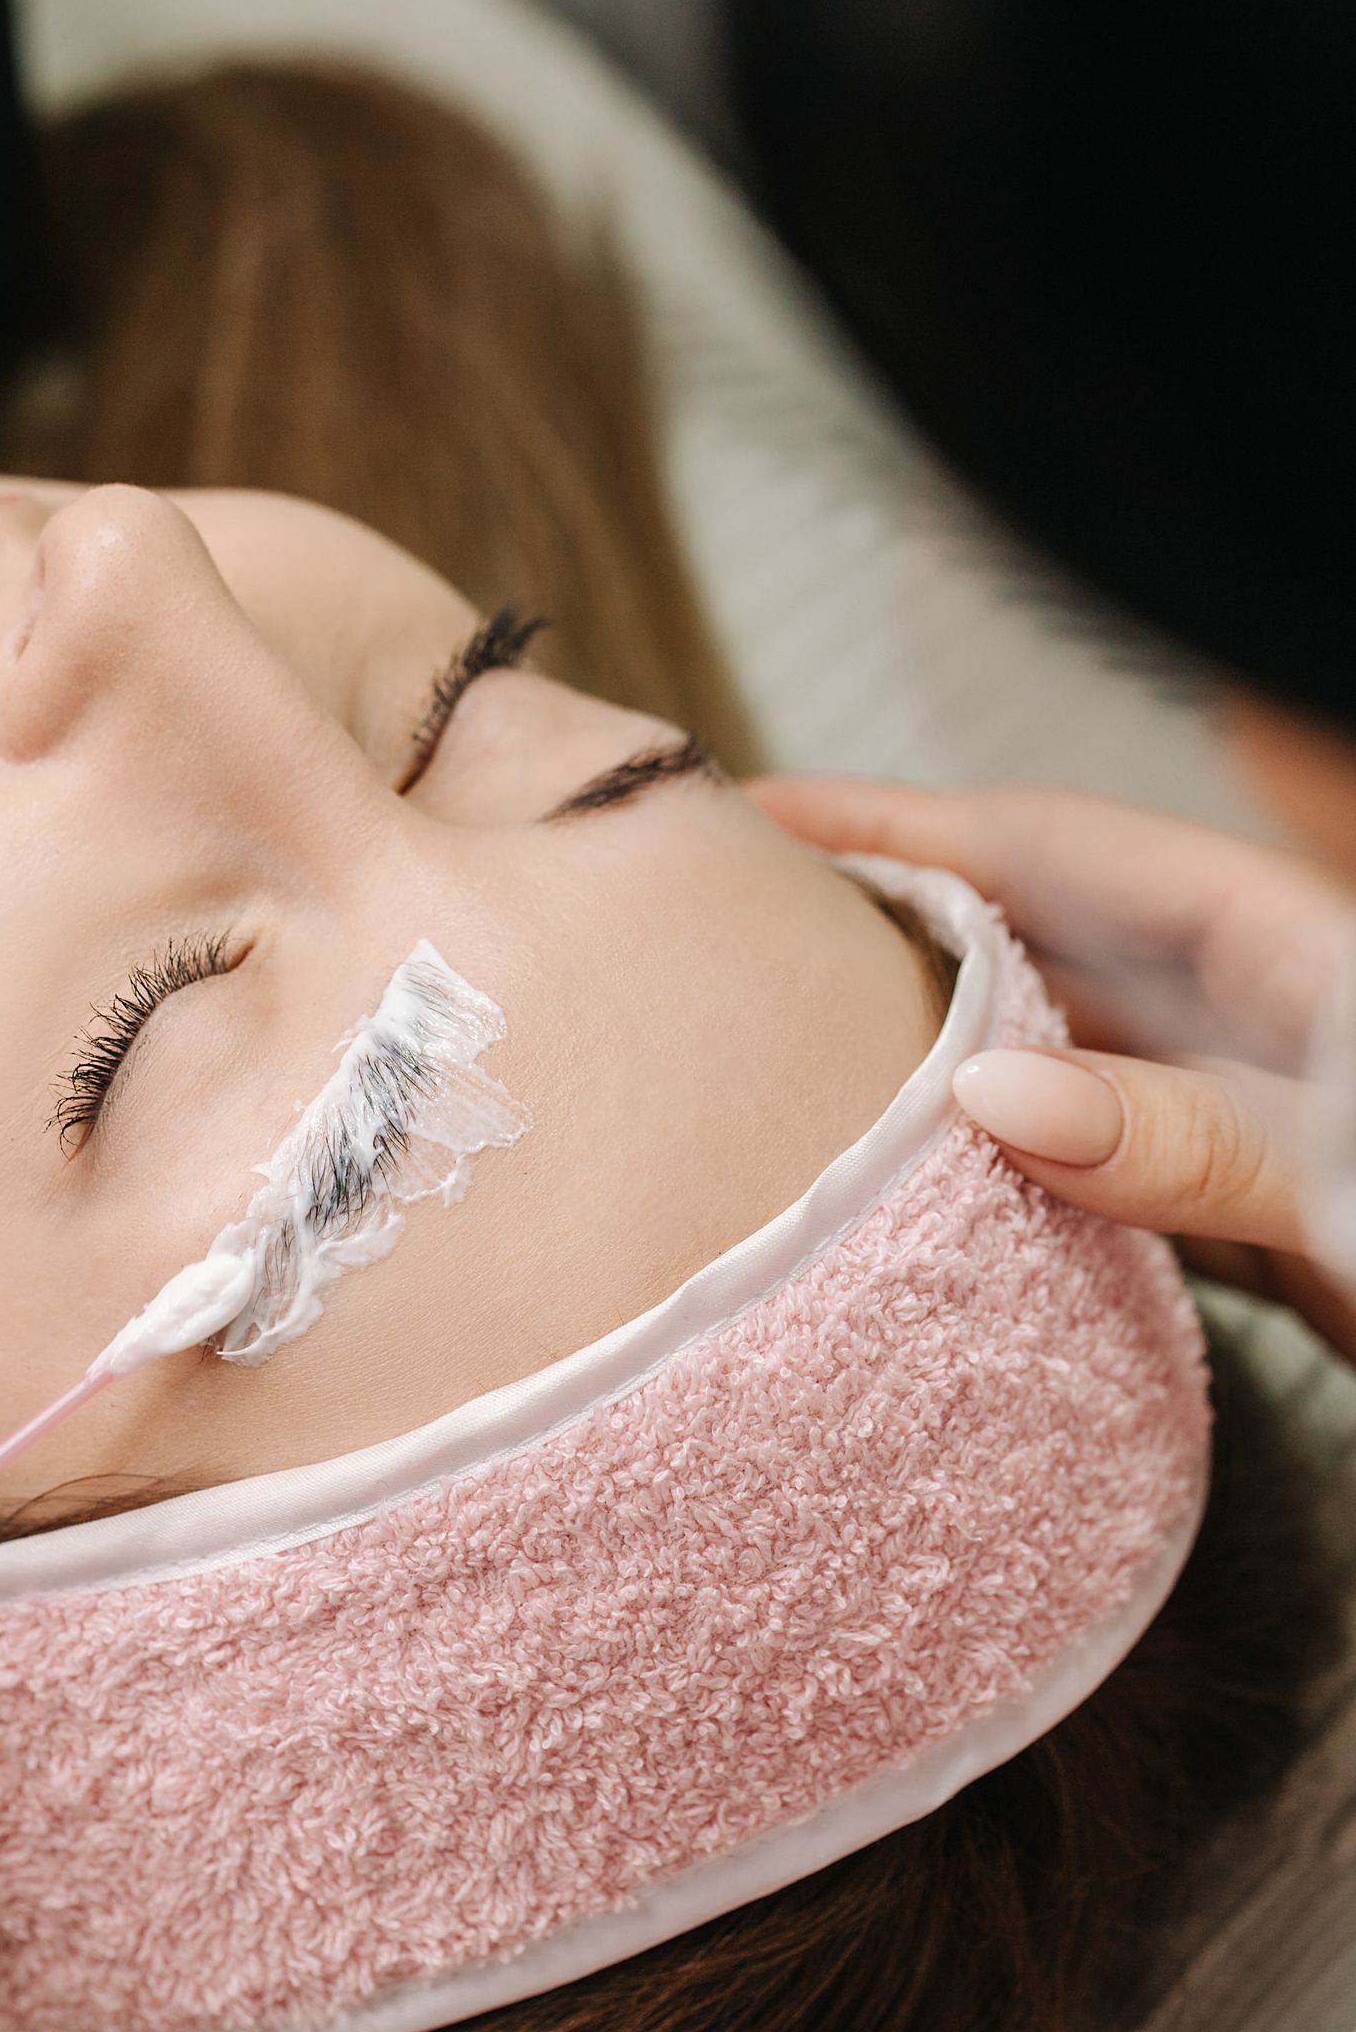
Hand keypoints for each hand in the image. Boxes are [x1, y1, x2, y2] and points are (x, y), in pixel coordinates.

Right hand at [750, 776, 1355, 1357]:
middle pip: (1027, 942)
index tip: (758, 820)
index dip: (895, 823)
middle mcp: (1238, 1007)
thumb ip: (1186, 1128)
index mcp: (1266, 936)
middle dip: (886, 930)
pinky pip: (1090, 1168)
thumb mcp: (1342, 1165)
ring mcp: (1240, 1106)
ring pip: (1048, 1058)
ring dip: (932, 1061)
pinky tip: (926, 1200)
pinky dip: (999, 1171)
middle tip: (737, 948)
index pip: (1042, 845)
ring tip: (791, 1070)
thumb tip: (989, 1092)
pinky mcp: (1250, 1210)